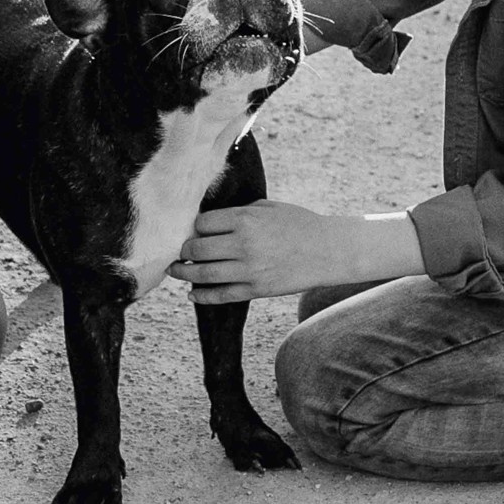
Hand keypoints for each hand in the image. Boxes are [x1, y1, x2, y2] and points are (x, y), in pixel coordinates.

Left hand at [170, 201, 419, 303]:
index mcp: (246, 219)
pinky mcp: (256, 290)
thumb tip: (209, 219)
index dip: (195, 227)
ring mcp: (249, 269)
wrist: (328, 251)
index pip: (202, 224)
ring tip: (175, 270)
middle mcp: (244, 244)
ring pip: (203, 273)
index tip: (195, 231)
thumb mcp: (268, 207)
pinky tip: (191, 294)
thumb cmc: (298, 224)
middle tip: (181, 251)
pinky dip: (201, 296)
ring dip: (183, 273)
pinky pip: (221, 295)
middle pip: (197, 248)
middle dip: (185, 250)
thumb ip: (239, 211)